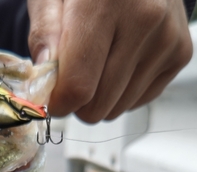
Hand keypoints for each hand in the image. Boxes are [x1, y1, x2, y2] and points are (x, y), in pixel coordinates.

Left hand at [27, 0, 192, 122]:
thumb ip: (43, 33)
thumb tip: (44, 79)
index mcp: (106, 2)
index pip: (78, 85)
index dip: (59, 102)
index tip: (53, 98)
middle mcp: (145, 19)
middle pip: (98, 105)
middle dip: (79, 102)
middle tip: (75, 75)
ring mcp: (167, 39)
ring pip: (118, 108)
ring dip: (101, 96)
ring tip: (99, 62)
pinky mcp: (180, 53)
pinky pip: (138, 100)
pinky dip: (123, 90)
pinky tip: (121, 60)